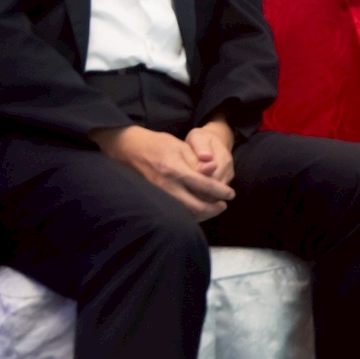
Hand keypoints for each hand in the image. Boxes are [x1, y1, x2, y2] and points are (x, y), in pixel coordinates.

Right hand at [93, 125, 235, 218]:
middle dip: (213, 209)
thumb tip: (215, 169)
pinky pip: (175, 211)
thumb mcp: (181, 146)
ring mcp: (158, 194)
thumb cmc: (157, 144)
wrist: (128, 149)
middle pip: (195, 207)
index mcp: (175, 169)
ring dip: (202, 214)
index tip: (230, 194)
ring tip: (213, 208)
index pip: (204, 185)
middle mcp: (166, 185)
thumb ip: (198, 160)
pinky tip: (197, 210)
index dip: (220, 191)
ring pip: (185, 213)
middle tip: (223, 205)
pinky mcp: (153, 199)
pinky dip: (188, 214)